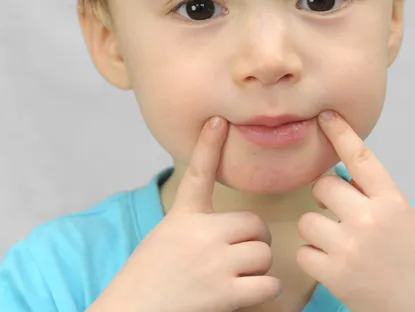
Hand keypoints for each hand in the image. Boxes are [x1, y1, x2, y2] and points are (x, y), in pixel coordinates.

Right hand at [89, 117, 280, 311]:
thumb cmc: (147, 279)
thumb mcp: (165, 238)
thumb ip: (194, 225)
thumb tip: (231, 228)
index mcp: (182, 217)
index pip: (198, 172)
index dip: (209, 143)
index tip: (219, 119)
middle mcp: (200, 234)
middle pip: (254, 225)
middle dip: (254, 241)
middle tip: (241, 254)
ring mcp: (213, 262)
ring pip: (263, 254)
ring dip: (258, 268)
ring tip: (237, 277)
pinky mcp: (223, 293)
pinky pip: (267, 284)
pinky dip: (264, 291)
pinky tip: (246, 295)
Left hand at [296, 111, 414, 311]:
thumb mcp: (408, 221)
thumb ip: (379, 197)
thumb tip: (346, 177)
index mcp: (393, 202)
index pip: (362, 158)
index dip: (341, 133)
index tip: (325, 116)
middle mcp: (370, 218)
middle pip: (323, 185)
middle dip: (326, 197)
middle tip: (339, 214)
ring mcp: (350, 246)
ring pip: (308, 219)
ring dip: (317, 231)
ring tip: (337, 246)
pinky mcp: (334, 274)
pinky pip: (303, 251)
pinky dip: (313, 259)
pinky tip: (333, 266)